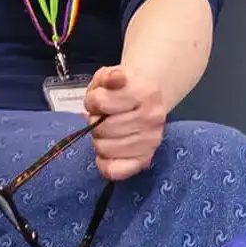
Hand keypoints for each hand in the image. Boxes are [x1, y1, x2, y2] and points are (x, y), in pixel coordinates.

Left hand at [83, 63, 165, 181]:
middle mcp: (152, 118)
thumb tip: (114, 78)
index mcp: (145, 92)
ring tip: (106, 132)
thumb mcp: (111, 76)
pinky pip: (115, 171)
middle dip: (94, 122)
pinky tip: (107, 153)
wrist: (147, 100)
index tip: (98, 100)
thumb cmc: (123, 89)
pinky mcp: (145, 160)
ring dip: (98, 140)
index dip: (92, 101)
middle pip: (101, 128)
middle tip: (101, 118)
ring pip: (104, 149)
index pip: (101, 102)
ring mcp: (151, 141)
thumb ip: (108, 76)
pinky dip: (104, 164)